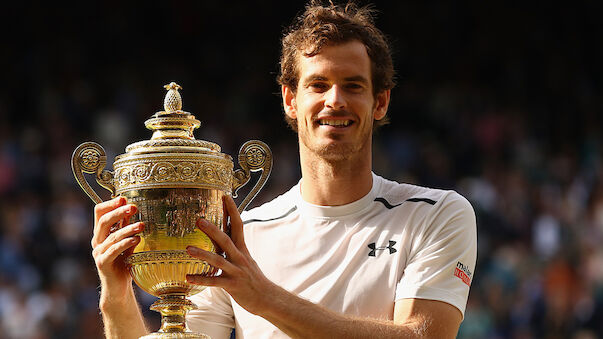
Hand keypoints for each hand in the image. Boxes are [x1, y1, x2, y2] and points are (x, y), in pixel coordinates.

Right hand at [92, 197, 143, 304]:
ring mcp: (98, 252)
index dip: (110, 204)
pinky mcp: (102, 263)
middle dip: (119, 212)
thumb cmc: (124, 263)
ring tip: (142, 225)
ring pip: (111, 236)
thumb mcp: (127, 242)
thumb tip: (133, 208)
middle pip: (104, 221)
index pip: (99, 212)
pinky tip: (136, 239)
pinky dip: (125, 243)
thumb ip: (127, 227)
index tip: (124, 198)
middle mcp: (97, 241)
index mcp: (101, 233)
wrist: (118, 287)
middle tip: (134, 207)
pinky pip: (113, 250)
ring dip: (128, 229)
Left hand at [186, 196, 274, 314]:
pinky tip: (188, 278)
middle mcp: (240, 257)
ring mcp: (236, 271)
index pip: (238, 225)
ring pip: (218, 261)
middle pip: (226, 240)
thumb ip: (233, 247)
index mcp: (242, 249)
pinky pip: (214, 282)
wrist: (266, 297)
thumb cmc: (252, 277)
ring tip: (188, 249)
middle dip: (213, 229)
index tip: (225, 196)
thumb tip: (221, 234)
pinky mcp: (232, 285)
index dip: (232, 210)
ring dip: (203, 254)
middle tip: (199, 219)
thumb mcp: (245, 258)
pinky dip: (201, 280)